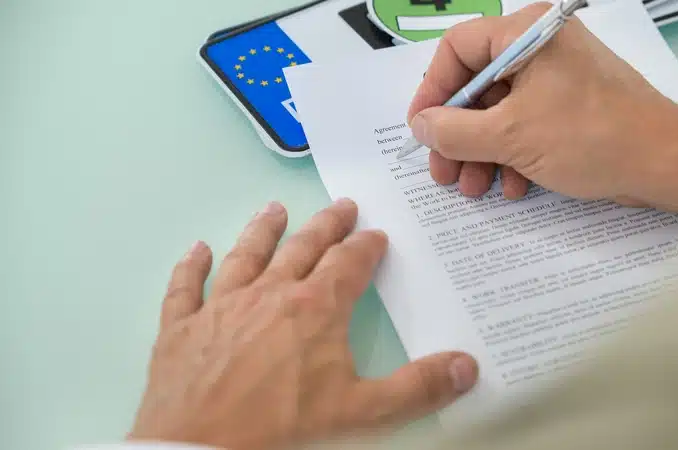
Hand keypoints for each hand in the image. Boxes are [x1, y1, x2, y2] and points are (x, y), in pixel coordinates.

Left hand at [129, 200, 477, 449]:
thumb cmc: (281, 428)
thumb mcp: (362, 412)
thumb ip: (417, 387)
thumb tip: (466, 366)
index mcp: (315, 309)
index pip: (348, 264)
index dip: (366, 247)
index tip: (376, 234)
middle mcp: (269, 295)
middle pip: (302, 248)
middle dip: (326, 226)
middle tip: (342, 206)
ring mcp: (221, 307)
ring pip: (246, 255)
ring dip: (263, 231)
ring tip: (275, 209)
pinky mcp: (181, 328)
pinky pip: (186, 287)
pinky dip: (191, 266)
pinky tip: (196, 249)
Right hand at [407, 2, 677, 211]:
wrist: (666, 164)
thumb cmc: (593, 137)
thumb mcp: (510, 136)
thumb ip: (454, 130)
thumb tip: (422, 126)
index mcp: (527, 32)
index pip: (458, 48)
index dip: (433, 90)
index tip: (422, 129)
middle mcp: (543, 46)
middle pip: (478, 85)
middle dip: (458, 135)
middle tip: (444, 173)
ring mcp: (561, 76)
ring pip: (502, 110)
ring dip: (483, 153)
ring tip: (476, 188)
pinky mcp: (574, 105)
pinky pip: (529, 123)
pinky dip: (514, 155)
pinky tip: (512, 187)